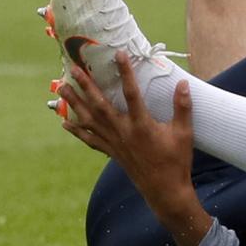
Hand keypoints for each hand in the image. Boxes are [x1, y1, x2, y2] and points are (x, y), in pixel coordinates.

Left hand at [59, 54, 211, 245]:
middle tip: (72, 68)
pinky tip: (65, 123)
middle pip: (100, 105)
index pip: (132, 94)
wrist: (165, 190)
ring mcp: (114, 143)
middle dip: (85, 86)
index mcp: (142, 126)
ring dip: (74, 104)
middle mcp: (123, 133)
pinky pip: (90, 140)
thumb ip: (183, 107)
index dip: (126, 73)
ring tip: (61, 89)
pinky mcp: (111, 152)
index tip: (119, 55)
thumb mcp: (184, 133)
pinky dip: (77, 131)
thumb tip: (183, 83)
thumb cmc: (176, 161)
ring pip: (89, 120)